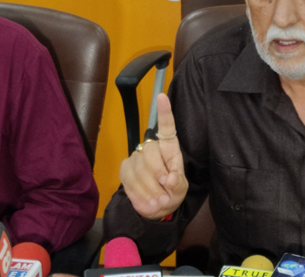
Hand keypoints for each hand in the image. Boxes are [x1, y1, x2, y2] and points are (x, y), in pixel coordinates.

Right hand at [119, 93, 187, 219]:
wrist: (154, 208)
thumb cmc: (171, 193)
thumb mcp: (180, 191)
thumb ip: (177, 184)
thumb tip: (169, 179)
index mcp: (169, 149)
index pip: (167, 128)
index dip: (164, 113)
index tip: (162, 97)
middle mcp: (151, 149)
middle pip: (150, 151)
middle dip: (157, 174)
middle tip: (165, 196)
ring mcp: (136, 157)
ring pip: (138, 168)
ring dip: (150, 190)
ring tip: (158, 203)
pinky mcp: (125, 168)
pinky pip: (129, 178)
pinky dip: (139, 194)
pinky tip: (146, 201)